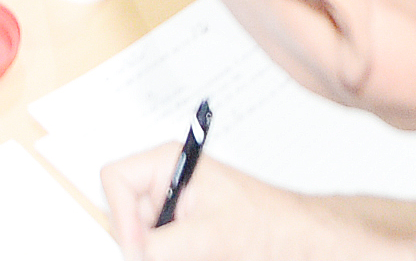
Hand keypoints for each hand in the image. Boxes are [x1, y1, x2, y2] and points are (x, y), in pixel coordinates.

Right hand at [104, 148, 367, 260]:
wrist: (299, 243)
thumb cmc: (269, 222)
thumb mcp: (210, 235)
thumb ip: (162, 246)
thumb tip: (133, 254)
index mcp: (167, 164)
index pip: (116, 179)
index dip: (120, 216)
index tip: (139, 247)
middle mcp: (164, 187)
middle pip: (124, 218)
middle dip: (143, 245)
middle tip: (172, 254)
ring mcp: (171, 215)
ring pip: (141, 244)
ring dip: (159, 255)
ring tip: (201, 253)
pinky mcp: (179, 240)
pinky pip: (158, 253)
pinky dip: (169, 259)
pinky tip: (201, 256)